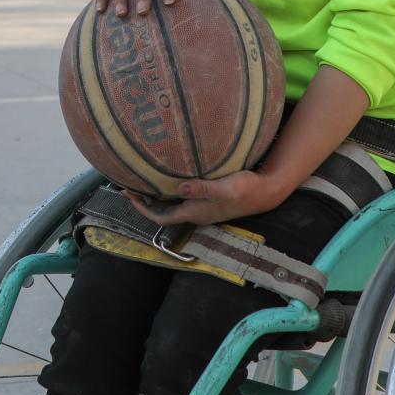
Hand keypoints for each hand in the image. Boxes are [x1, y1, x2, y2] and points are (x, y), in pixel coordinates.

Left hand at [126, 171, 287, 227]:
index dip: (142, 209)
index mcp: (195, 212)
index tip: (128, 195)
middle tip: (129, 185)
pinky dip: (170, 189)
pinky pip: (182, 197)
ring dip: (156, 196)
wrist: (265, 192)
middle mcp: (195, 212)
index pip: (161, 217)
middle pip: (163, 212)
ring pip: (172, 205)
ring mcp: (202, 207)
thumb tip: (180, 189)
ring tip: (142, 181)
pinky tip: (169, 177)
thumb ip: (203, 189)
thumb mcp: (225, 188)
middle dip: (145, 201)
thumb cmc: (246, 190)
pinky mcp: (208, 199)